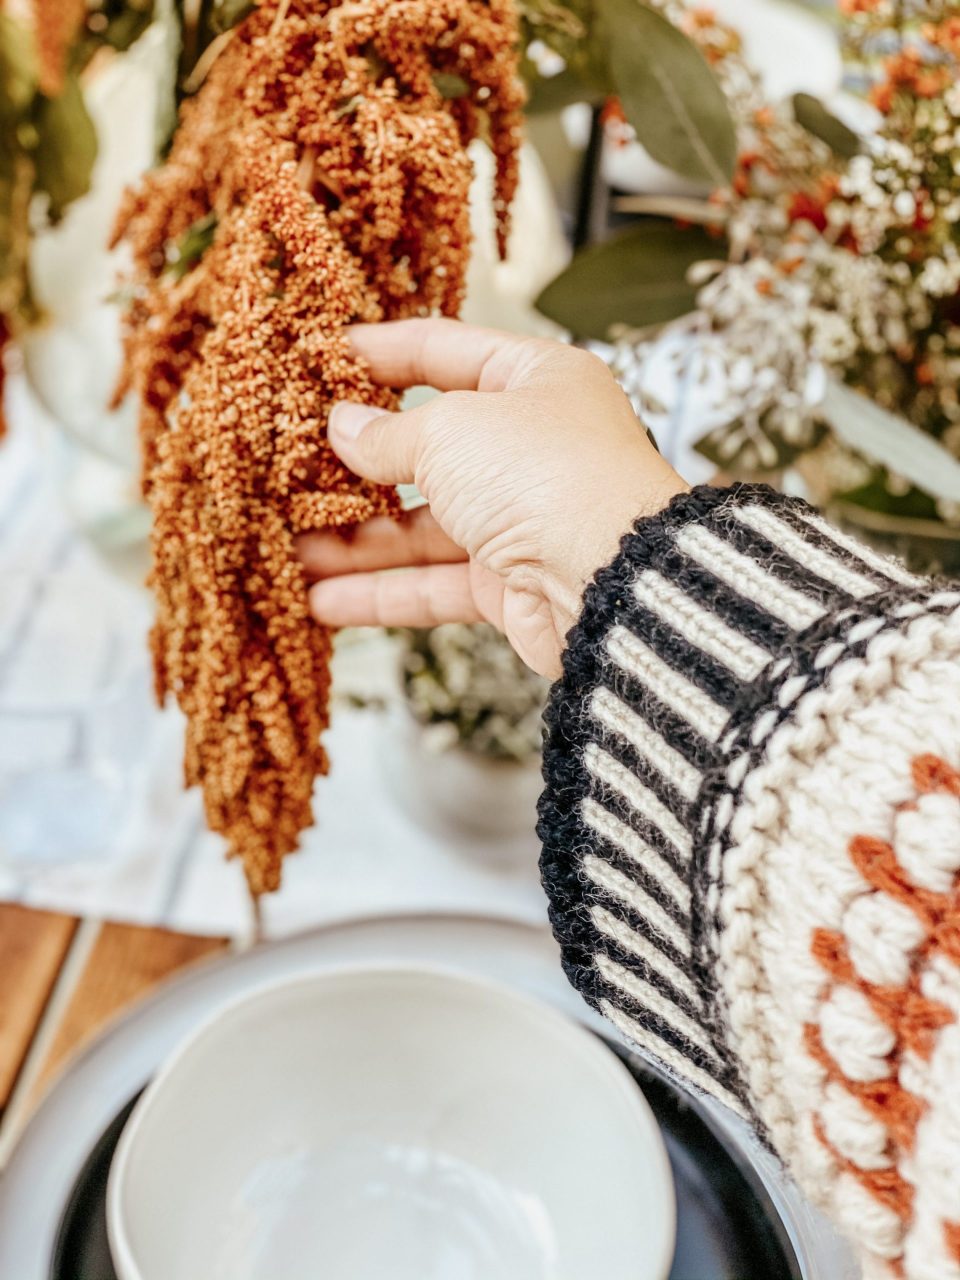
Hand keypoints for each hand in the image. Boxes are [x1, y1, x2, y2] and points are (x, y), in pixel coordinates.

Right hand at [298, 318, 685, 676]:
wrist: (612, 584)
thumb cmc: (549, 478)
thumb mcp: (451, 431)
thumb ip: (389, 433)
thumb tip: (345, 428)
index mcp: (536, 382)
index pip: (445, 352)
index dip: (380, 353)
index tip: (321, 356)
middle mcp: (532, 449)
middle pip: (428, 450)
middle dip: (356, 465)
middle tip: (291, 468)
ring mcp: (522, 520)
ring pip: (423, 527)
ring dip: (356, 541)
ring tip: (288, 548)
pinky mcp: (512, 585)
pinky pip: (434, 584)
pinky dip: (381, 592)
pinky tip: (323, 600)